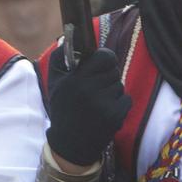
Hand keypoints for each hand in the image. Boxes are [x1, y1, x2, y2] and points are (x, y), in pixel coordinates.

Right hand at [45, 46, 129, 168]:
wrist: (70, 144)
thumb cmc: (63, 109)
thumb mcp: (54, 83)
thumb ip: (60, 58)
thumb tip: (69, 38)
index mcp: (75, 80)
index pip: (104, 56)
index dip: (104, 58)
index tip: (99, 63)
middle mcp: (90, 91)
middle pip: (113, 70)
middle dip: (106, 75)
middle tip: (95, 86)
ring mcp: (104, 104)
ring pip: (119, 85)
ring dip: (111, 91)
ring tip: (97, 102)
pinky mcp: (116, 116)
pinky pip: (126, 99)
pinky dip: (119, 104)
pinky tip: (105, 111)